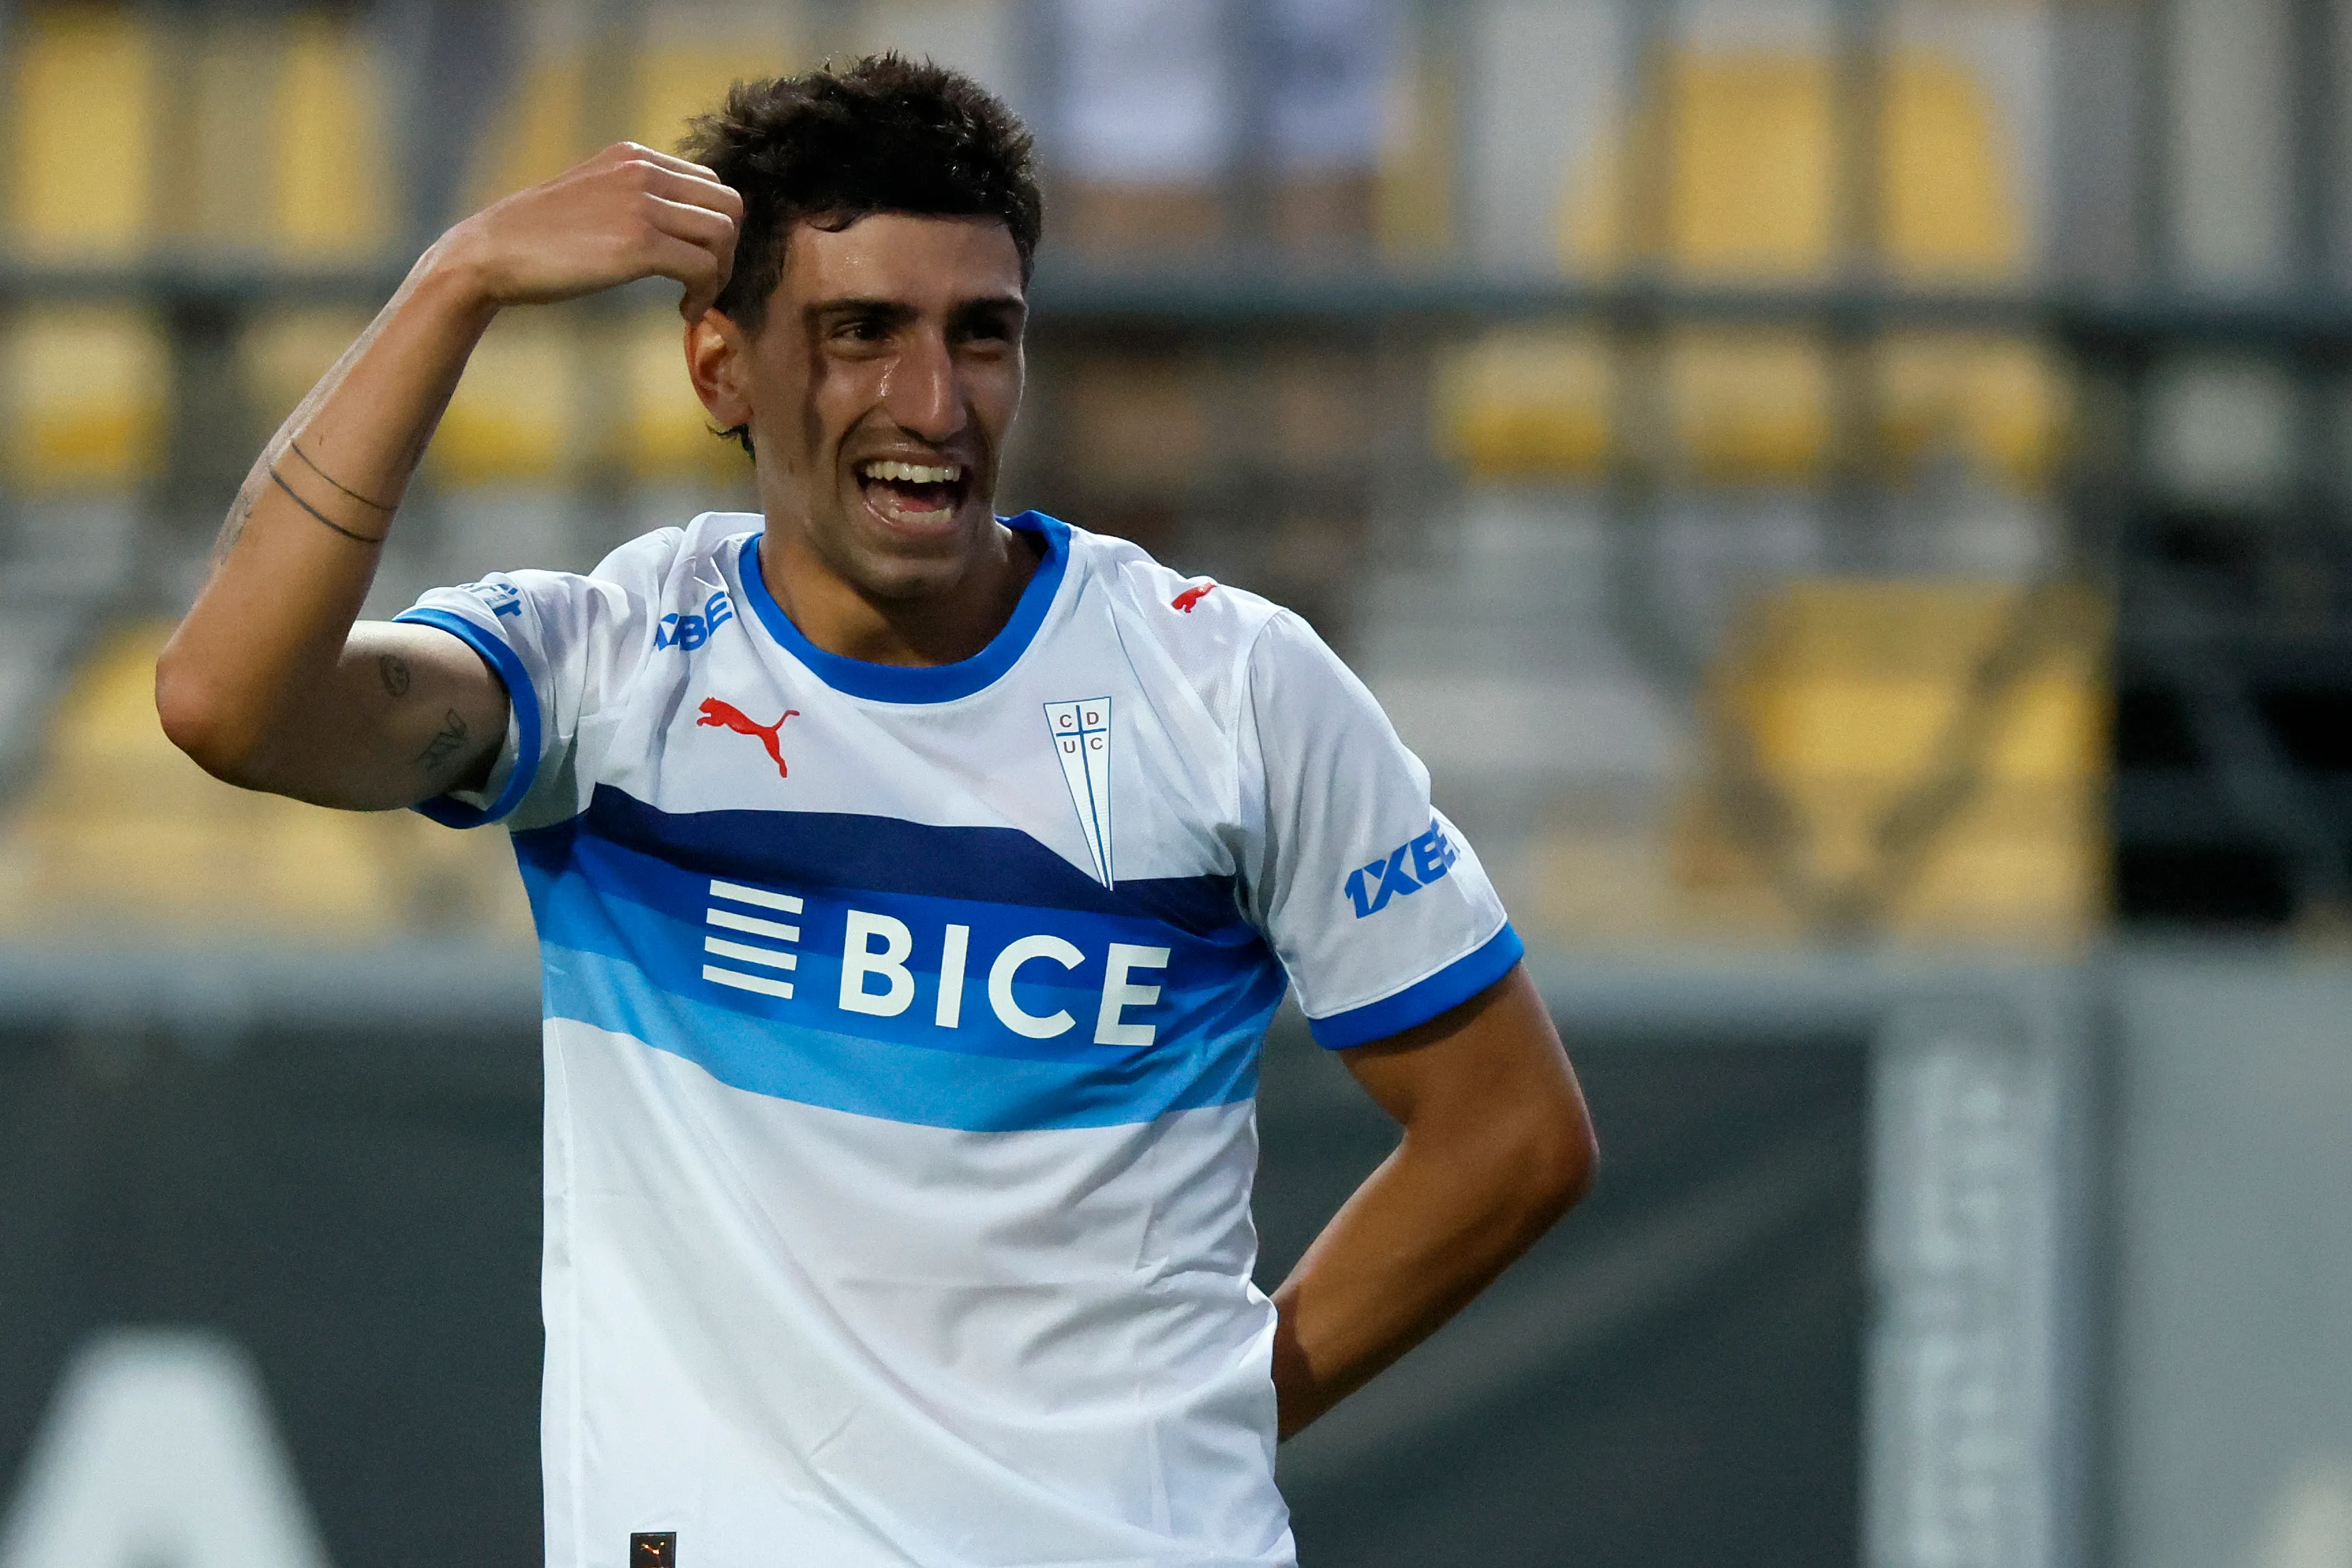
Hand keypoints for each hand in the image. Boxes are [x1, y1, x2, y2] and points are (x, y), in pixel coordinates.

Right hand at [430, 142, 743, 320]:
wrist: (490, 254)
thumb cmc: (537, 238)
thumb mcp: (592, 196)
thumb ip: (632, 197)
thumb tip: (676, 223)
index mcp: (632, 156)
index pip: (709, 185)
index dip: (713, 228)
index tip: (695, 262)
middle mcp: (642, 171)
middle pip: (728, 206)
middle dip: (727, 250)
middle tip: (704, 284)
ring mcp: (642, 204)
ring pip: (724, 235)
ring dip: (720, 276)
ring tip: (694, 300)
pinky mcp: (639, 243)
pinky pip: (704, 266)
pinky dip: (705, 294)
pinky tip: (683, 311)